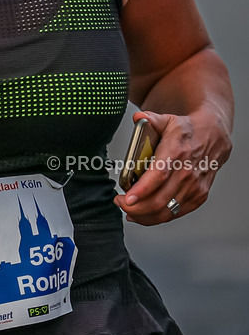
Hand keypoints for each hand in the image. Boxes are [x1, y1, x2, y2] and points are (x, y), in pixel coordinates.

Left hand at [114, 108, 231, 225]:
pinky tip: (144, 214)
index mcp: (177, 153)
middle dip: (135, 207)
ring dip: (144, 215)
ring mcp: (194, 187)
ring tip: (129, 210)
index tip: (126, 198)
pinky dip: (156, 218)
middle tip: (120, 202)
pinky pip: (175, 214)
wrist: (213, 137)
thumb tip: (138, 117)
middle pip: (159, 200)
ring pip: (166, 211)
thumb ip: (150, 119)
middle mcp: (187, 173)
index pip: (159, 175)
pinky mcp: (198, 197)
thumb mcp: (168, 120)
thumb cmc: (187, 131)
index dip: (142, 190)